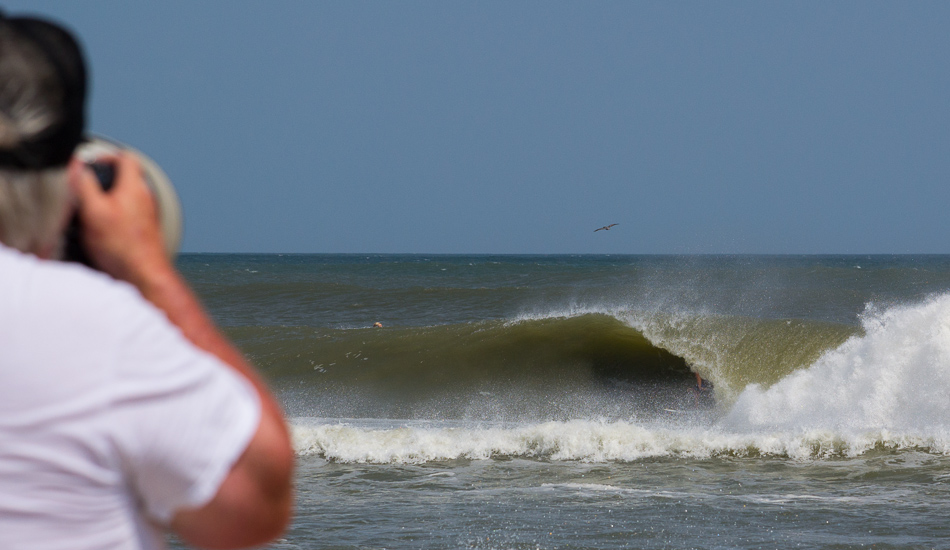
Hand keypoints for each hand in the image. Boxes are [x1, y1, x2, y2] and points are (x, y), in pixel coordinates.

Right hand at [67, 153, 171, 284]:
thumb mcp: (93, 211)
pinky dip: (114, 215)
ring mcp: (147, 214)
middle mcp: (145, 197)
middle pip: (126, 176)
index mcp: (134, 186)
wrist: (143, 275)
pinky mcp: (145, 229)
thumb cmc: (121, 246)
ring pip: (126, 196)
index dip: (106, 155)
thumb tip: (79, 167)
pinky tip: (102, 229)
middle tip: (87, 187)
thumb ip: (86, 185)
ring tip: (91, 210)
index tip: (90, 164)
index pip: (126, 157)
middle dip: (105, 179)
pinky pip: (128, 213)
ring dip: (108, 198)